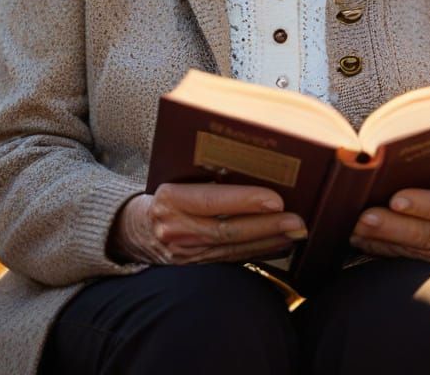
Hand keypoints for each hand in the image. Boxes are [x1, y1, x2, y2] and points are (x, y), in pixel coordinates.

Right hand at [110, 183, 307, 265]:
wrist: (132, 228)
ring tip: (296, 232)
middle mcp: (176, 230)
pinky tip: (279, 245)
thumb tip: (250, 163)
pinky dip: (257, 252)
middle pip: (228, 230)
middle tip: (297, 220)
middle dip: (266, 226)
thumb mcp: (175, 176)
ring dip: (268, 241)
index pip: (211, 201)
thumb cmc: (162, 193)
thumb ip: (204, 173)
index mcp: (170, 199)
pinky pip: (231, 260)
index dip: (245, 201)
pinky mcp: (194, 266)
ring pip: (233, 249)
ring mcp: (184, 253)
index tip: (276, 199)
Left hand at [349, 184, 429, 274]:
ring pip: (418, 252)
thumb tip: (393, 158)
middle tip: (363, 218)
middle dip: (393, 226)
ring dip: (383, 241)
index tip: (395, 199)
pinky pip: (411, 261)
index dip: (425, 204)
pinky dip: (385, 251)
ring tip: (355, 229)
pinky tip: (363, 241)